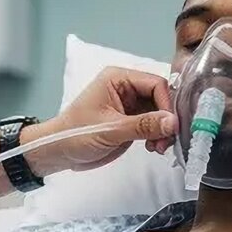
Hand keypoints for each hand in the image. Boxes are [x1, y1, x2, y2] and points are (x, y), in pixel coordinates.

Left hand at [25, 66, 177, 177]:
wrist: (59, 152)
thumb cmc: (75, 134)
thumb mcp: (111, 129)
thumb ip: (143, 125)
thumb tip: (172, 122)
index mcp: (118, 79)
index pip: (155, 84)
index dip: (166, 104)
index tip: (171, 126)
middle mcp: (126, 88)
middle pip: (160, 98)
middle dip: (166, 119)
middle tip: (167, 140)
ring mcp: (129, 105)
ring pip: (159, 113)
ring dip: (163, 130)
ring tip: (159, 147)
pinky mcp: (131, 121)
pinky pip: (153, 124)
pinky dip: (157, 136)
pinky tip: (154, 147)